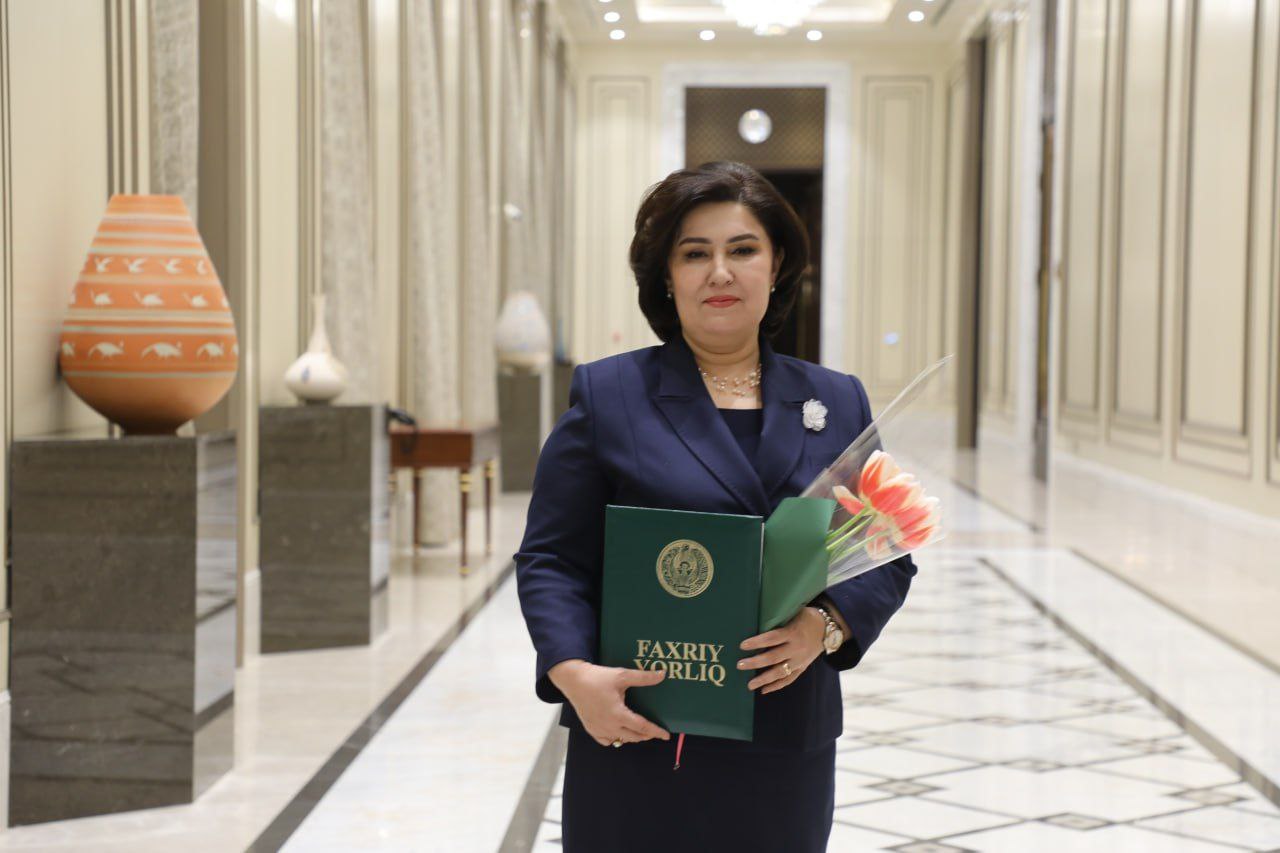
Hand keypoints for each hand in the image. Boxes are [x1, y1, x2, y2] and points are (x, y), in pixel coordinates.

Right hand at [548, 659, 672, 746]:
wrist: (573, 680)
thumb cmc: (597, 677)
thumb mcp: (622, 675)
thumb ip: (643, 677)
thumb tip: (662, 675)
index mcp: (618, 714)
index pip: (642, 727)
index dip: (656, 732)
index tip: (666, 736)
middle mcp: (609, 726)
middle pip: (633, 737)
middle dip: (646, 735)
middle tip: (654, 731)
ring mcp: (599, 729)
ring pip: (620, 740)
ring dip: (632, 737)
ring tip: (639, 731)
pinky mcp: (590, 729)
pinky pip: (606, 741)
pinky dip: (615, 739)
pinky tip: (619, 732)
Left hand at [738, 607, 825, 694]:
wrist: (828, 629)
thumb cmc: (806, 617)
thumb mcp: (794, 613)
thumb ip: (779, 620)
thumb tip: (756, 620)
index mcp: (792, 632)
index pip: (772, 638)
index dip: (757, 642)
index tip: (742, 646)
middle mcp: (796, 648)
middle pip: (773, 657)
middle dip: (755, 662)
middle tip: (740, 665)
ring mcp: (800, 660)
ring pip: (780, 672)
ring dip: (764, 679)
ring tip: (749, 685)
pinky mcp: (803, 667)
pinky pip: (789, 679)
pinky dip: (777, 685)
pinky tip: (764, 690)